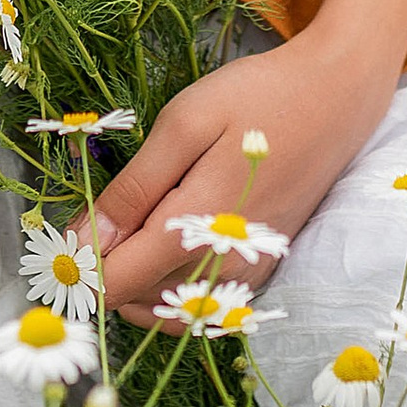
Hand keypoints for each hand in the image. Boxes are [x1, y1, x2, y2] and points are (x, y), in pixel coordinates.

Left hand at [87, 30, 397, 322]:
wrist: (338, 97)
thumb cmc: (256, 98)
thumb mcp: (183, 125)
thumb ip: (133, 190)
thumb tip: (83, 244)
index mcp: (193, 231)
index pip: (113, 284)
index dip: (79, 265)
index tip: (67, 232)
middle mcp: (221, 268)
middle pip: (136, 302)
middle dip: (107, 272)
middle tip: (104, 217)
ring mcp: (245, 273)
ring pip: (168, 310)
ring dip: (138, 283)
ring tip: (135, 227)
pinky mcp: (261, 269)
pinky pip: (202, 302)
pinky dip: (172, 287)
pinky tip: (171, 241)